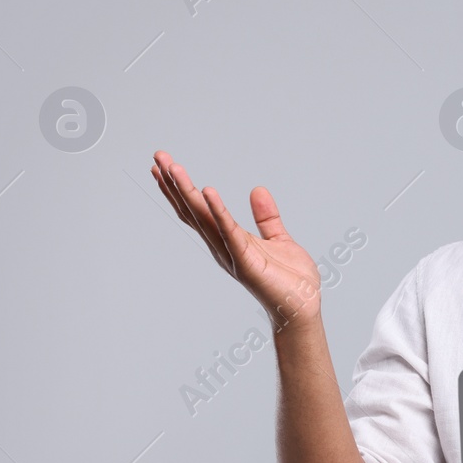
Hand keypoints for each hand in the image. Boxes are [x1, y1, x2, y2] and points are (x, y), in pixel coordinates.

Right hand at [151, 151, 323, 330]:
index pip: (199, 210)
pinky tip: (208, 192)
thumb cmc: (291, 279)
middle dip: (174, 184)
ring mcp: (232, 255)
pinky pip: (229, 232)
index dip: (181, 188)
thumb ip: (266, 216)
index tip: (165, 165)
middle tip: (158, 156)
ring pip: (204, 218)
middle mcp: (223, 247)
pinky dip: (218, 211)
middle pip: (193, 211)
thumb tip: (257, 189)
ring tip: (173, 168)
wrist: (304, 307)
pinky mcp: (246, 262)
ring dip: (187, 192)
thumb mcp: (278, 238)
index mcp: (229, 240)